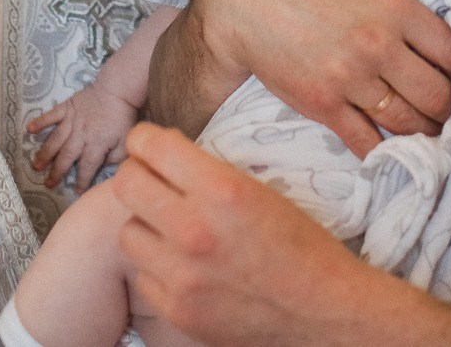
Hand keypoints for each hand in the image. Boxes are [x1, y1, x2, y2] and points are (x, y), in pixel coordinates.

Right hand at [27, 82, 138, 188]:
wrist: (118, 89)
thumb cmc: (123, 116)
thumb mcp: (126, 140)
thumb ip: (116, 157)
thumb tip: (104, 166)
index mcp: (97, 144)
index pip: (87, 167)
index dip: (82, 180)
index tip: (77, 192)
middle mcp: (81, 135)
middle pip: (66, 157)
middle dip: (57, 172)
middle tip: (47, 184)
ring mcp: (72, 120)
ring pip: (56, 140)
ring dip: (45, 154)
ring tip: (36, 166)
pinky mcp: (67, 107)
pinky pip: (51, 115)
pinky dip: (40, 122)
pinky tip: (29, 130)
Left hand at [112, 123, 450, 346]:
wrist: (324, 309)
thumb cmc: (302, 245)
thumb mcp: (259, 189)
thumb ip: (208, 172)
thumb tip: (163, 155)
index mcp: (221, 190)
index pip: (151, 146)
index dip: (144, 139)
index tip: (148, 144)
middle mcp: (195, 230)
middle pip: (126, 184)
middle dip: (137, 175)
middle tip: (152, 179)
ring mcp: (182, 275)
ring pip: (127, 232)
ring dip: (145, 224)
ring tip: (169, 226)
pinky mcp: (178, 310)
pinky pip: (143, 275)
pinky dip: (157, 267)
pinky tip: (182, 263)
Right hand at [191, 0, 450, 157]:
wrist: (248, 1)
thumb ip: (406, 13)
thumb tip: (443, 48)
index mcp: (396, 8)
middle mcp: (378, 44)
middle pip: (438, 95)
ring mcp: (351, 78)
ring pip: (408, 122)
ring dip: (426, 134)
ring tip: (433, 136)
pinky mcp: (324, 105)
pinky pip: (368, 141)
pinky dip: (387, 152)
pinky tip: (397, 152)